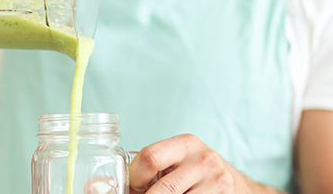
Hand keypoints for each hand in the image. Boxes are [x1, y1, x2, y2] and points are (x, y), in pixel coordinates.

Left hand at [129, 134, 255, 193]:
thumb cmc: (194, 175)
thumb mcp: (174, 164)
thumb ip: (144, 170)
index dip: (135, 178)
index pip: (150, 157)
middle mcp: (203, 158)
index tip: (135, 187)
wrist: (235, 185)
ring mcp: (216, 180)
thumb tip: (96, 185)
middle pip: (163, 190)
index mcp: (184, 143)